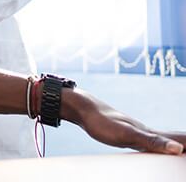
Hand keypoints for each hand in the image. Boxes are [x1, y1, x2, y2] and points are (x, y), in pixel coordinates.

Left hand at [64, 89, 185, 154]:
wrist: (83, 108)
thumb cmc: (102, 122)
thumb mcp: (127, 135)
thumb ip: (152, 142)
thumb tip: (178, 149)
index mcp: (150, 133)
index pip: (179, 140)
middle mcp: (146, 132)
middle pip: (174, 139)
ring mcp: (137, 132)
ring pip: (163, 139)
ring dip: (177, 143)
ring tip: (183, 148)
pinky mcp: (127, 133)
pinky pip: (150, 141)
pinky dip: (161, 144)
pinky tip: (156, 145)